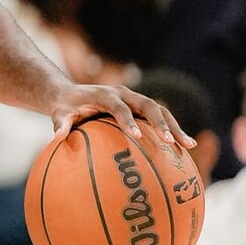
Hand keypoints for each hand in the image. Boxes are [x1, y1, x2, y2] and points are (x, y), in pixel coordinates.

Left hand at [50, 84, 195, 148]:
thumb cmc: (65, 107)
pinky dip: (172, 131)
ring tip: (188, 146)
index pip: (120, 107)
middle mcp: (124, 94)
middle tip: (171, 142)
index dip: (129, 120)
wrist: (71, 93)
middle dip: (161, 123)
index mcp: (106, 94)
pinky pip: (159, 118)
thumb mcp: (58, 113)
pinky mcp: (140, 107)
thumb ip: (60, 123)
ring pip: (160, 111)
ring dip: (175, 127)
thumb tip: (57, 137)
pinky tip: (182, 151)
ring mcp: (135, 99)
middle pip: (149, 105)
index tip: (137, 136)